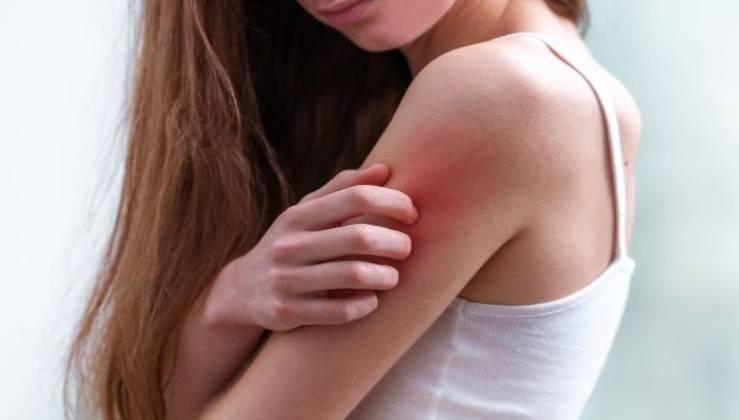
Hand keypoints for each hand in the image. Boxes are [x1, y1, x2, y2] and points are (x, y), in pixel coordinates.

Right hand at [203, 163, 418, 331]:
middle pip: (359, 236)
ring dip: (385, 276)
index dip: (392, 202)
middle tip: (407, 248)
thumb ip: (342, 189)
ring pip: (353, 275)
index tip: (411, 214)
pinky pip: (338, 312)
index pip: (355, 197)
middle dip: (394, 242)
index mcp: (299, 216)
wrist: (242, 289)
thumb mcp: (306, 213)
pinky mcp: (287, 311)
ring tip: (393, 276)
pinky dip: (364, 305)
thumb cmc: (290, 244)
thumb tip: (384, 170)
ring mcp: (287, 279)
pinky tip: (372, 300)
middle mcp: (290, 245)